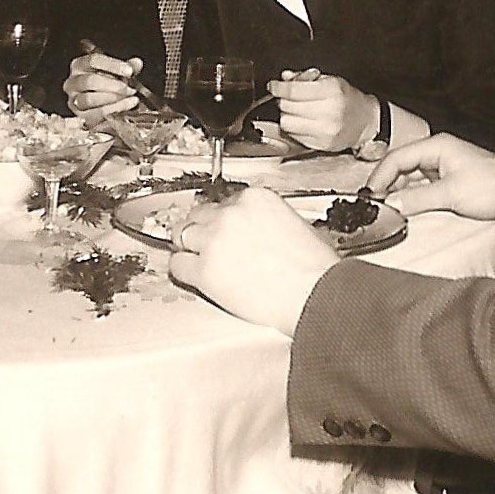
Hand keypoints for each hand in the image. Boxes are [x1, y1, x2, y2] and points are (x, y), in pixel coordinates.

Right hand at [64, 51, 141, 123]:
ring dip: (112, 100)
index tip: (129, 71)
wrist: (97, 106)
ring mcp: (74, 101)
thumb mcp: (117, 73)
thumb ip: (127, 67)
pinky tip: (125, 108)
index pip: (93, 60)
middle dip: (113, 85)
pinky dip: (111, 111)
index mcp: (80, 65)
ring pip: (88, 99)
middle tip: (129, 88)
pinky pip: (93, 116)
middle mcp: (73, 83)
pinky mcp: (80, 117)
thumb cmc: (106, 84)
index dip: (113, 65)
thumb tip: (136, 63)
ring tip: (130, 99)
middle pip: (89, 81)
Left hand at [169, 187, 338, 334]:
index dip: (224, 219)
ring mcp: (215, 239)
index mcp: (256, 198)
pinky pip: (178, 265)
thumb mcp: (299, 226)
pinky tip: (188, 275)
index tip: (225, 229)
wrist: (314, 295)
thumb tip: (265, 230)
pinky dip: (181, 269)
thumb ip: (273, 220)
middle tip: (206, 243)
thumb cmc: (316, 269)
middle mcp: (232, 213)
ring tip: (192, 256)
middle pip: (201, 213)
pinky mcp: (204, 269)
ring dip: (188, 245)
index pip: (226, 202)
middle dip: (203, 228)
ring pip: (183, 233)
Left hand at [272, 68, 376, 152]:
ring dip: (287, 115)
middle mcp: (329, 112)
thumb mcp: (330, 80)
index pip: (294, 90)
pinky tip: (304, 122)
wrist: (366, 122)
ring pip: (287, 123)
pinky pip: (294, 136)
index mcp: (332, 91)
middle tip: (289, 97)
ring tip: (297, 110)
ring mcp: (325, 131)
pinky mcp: (321, 145)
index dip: (279, 87)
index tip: (273, 86)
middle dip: (284, 100)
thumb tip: (286, 77)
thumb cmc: (348, 99)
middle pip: (288, 106)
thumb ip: (306, 78)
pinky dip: (294, 128)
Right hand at [363, 132, 494, 228]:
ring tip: (389, 210)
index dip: (380, 176)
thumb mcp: (452, 195)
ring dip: (401, 193)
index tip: (369, 195)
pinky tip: (409, 210)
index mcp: (437, 145)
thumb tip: (390, 205)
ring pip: (413, 178)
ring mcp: (446, 167)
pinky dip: (414, 198)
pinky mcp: (453, 182)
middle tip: (375, 205)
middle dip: (388, 185)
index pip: (397, 157)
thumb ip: (418, 200)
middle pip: (402, 166)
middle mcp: (440, 153)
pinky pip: (425, 188)